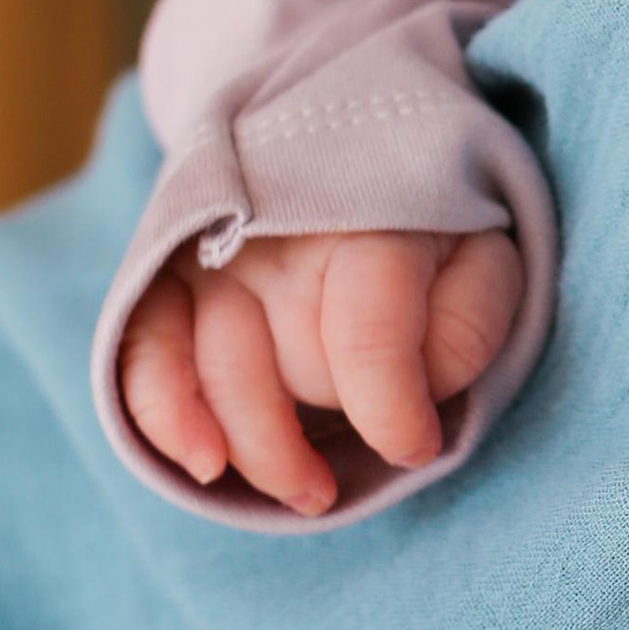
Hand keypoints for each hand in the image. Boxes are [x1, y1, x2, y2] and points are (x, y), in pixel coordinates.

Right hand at [117, 224, 523, 515]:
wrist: (345, 139)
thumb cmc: (425, 223)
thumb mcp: (482, 254)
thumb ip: (471, 319)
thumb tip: (423, 391)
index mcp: (370, 219)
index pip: (366, 331)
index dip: (390, 411)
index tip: (415, 447)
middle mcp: (282, 230)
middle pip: (300, 363)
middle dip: (342, 413)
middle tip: (376, 423)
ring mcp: (215, 249)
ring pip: (224, 372)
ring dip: (265, 449)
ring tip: (311, 491)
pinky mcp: (166, 272)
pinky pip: (147, 350)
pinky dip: (166, 413)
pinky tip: (203, 462)